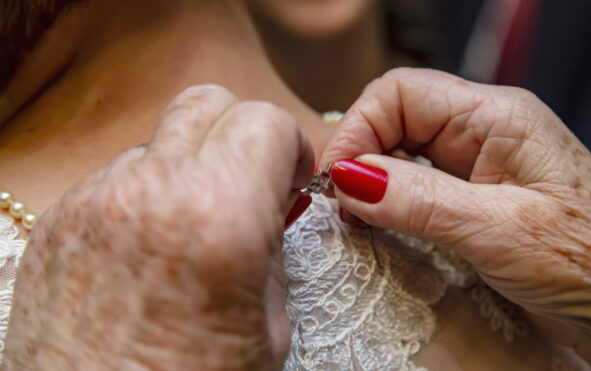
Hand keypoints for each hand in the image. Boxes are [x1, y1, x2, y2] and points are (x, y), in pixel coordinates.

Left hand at [2, 85, 313, 369]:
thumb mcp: (268, 328)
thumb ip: (272, 247)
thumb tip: (269, 208)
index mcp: (220, 218)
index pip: (265, 121)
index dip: (290, 147)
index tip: (289, 181)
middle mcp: (152, 193)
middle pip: (207, 102)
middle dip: (240, 134)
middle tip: (248, 184)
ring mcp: (96, 202)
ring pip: (160, 141)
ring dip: (188, 168)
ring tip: (193, 230)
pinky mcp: (58, 222)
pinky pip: (117, 179)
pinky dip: (145, 197)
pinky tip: (148, 253)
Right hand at [320, 68, 590, 368]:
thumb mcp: (496, 229)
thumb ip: (418, 199)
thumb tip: (350, 179)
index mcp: (497, 116)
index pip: (401, 92)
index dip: (360, 130)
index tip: (336, 179)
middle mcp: (486, 131)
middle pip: (398, 120)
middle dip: (362, 158)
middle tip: (342, 207)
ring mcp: (481, 165)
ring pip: (405, 153)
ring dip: (375, 184)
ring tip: (359, 221)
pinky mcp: (477, 198)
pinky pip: (420, 185)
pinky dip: (394, 203)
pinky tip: (386, 227)